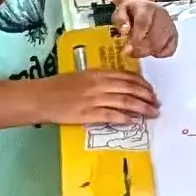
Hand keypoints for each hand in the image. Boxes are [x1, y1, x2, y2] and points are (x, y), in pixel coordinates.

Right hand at [33, 70, 160, 125]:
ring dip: (142, 108)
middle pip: (130, 89)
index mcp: (97, 73)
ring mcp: (94, 99)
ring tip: (152, 113)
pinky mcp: (88, 114)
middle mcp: (98, 84)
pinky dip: (125, 118)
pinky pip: (112, 115)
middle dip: (147, 97)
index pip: (127, 77)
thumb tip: (120, 85)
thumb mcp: (81, 76)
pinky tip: (134, 121)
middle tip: (157, 103)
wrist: (39, 97)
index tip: (152, 91)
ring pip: (125, 102)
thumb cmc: (57, 86)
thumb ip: (100, 79)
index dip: (143, 84)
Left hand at [113, 0, 177, 58]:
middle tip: (130, 53)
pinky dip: (160, 54)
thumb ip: (121, 20)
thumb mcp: (120, 11)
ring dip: (148, 52)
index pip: (143, 23)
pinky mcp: (174, 34)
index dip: (136, 38)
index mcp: (147, 7)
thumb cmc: (130, 11)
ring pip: (161, 44)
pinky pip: (170, 49)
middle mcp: (162, 15)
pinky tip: (151, 52)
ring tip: (138, 52)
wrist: (142, 6)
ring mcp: (170, 25)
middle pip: (154, 37)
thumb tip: (125, 31)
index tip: (128, 49)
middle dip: (141, 49)